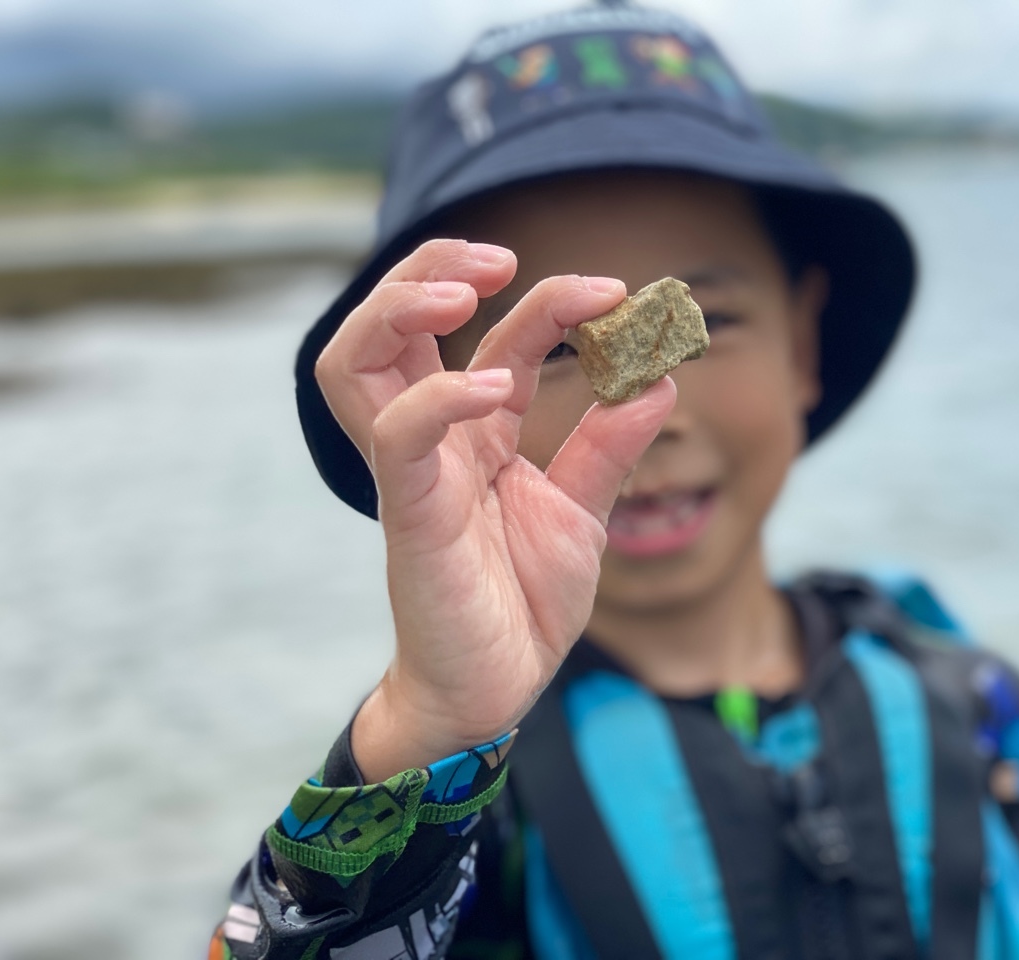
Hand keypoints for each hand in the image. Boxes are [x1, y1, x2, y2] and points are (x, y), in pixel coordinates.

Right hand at [315, 240, 675, 779]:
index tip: (616, 294)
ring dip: (404, 306)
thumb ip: (609, 446)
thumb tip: (660, 380)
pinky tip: (497, 385)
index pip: (497, 336)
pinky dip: (440, 395)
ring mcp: (412, 473)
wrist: (496, 689)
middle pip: (392, 324)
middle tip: (503, 257)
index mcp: (477, 433)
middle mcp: (434, 439)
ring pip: (358, 361)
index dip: (550, 300)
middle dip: (435, 267)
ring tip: (469, 290)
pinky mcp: (407, 515)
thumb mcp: (583, 513)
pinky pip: (396, 436)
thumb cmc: (525, 603)